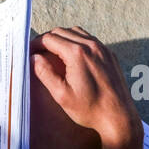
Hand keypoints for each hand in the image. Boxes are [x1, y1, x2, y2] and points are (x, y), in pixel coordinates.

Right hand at [32, 27, 148, 148]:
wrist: (119, 117)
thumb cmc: (90, 109)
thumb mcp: (61, 95)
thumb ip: (45, 73)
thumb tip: (34, 58)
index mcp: (77, 53)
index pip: (50, 38)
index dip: (36, 44)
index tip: (29, 52)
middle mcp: (91, 45)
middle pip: (61, 32)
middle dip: (47, 40)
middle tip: (38, 53)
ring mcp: (102, 48)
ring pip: (76, 32)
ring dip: (62, 38)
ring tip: (53, 53)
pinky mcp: (109, 54)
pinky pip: (89, 39)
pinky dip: (76, 42)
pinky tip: (72, 57)